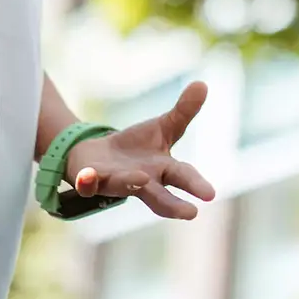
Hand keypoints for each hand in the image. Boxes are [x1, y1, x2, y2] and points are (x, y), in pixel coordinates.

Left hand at [64, 81, 216, 220]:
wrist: (97, 154)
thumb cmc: (136, 146)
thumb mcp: (162, 127)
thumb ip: (183, 111)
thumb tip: (202, 84)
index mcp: (163, 169)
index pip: (182, 176)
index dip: (195, 185)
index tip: (210, 195)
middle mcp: (142, 181)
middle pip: (159, 195)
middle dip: (172, 205)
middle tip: (190, 214)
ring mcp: (116, 183)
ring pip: (123, 187)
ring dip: (130, 184)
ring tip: (142, 180)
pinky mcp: (92, 181)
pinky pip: (88, 184)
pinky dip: (88, 181)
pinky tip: (89, 176)